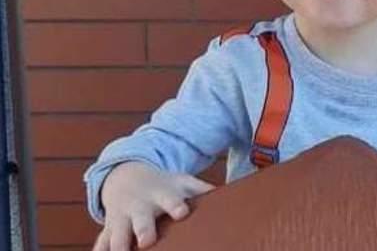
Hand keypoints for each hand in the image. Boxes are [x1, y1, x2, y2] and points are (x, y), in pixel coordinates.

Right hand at [92, 161, 215, 250]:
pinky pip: (101, 244)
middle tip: (148, 241)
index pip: (171, 200)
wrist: (127, 176)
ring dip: (118, 247)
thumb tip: (232, 192)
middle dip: (144, 230)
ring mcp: (121, 219)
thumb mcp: (182, 181)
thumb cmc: (163, 186)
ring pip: (116, 237)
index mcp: (161, 196)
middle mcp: (140, 208)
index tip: (182, 212)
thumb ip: (202, 188)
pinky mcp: (108, 230)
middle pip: (141, 221)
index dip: (176, 205)